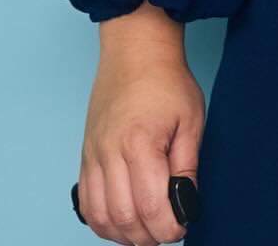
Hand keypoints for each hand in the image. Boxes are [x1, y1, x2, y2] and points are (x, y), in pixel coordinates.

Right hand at [74, 4, 205, 243]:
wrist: (135, 50)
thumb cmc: (166, 80)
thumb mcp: (191, 120)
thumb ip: (187, 167)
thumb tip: (187, 205)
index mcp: (139, 143)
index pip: (150, 206)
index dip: (168, 228)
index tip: (182, 227)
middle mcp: (109, 153)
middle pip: (123, 218)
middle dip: (148, 236)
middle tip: (168, 230)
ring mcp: (93, 155)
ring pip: (100, 216)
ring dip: (124, 234)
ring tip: (147, 230)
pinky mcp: (86, 155)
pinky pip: (87, 202)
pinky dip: (103, 221)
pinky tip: (123, 221)